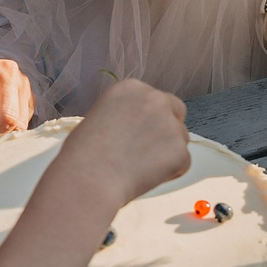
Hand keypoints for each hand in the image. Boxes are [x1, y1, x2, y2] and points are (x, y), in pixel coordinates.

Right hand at [56, 78, 191, 207]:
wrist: (88, 178)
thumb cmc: (83, 153)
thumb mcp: (99, 116)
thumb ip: (124, 115)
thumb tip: (136, 128)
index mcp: (131, 88)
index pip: (154, 98)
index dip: (149, 118)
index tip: (138, 134)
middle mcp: (154, 99)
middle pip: (176, 111)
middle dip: (168, 128)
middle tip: (150, 150)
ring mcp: (170, 124)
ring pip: (181, 138)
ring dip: (167, 152)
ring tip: (138, 168)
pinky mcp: (180, 150)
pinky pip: (183, 162)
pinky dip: (169, 173)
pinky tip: (144, 177)